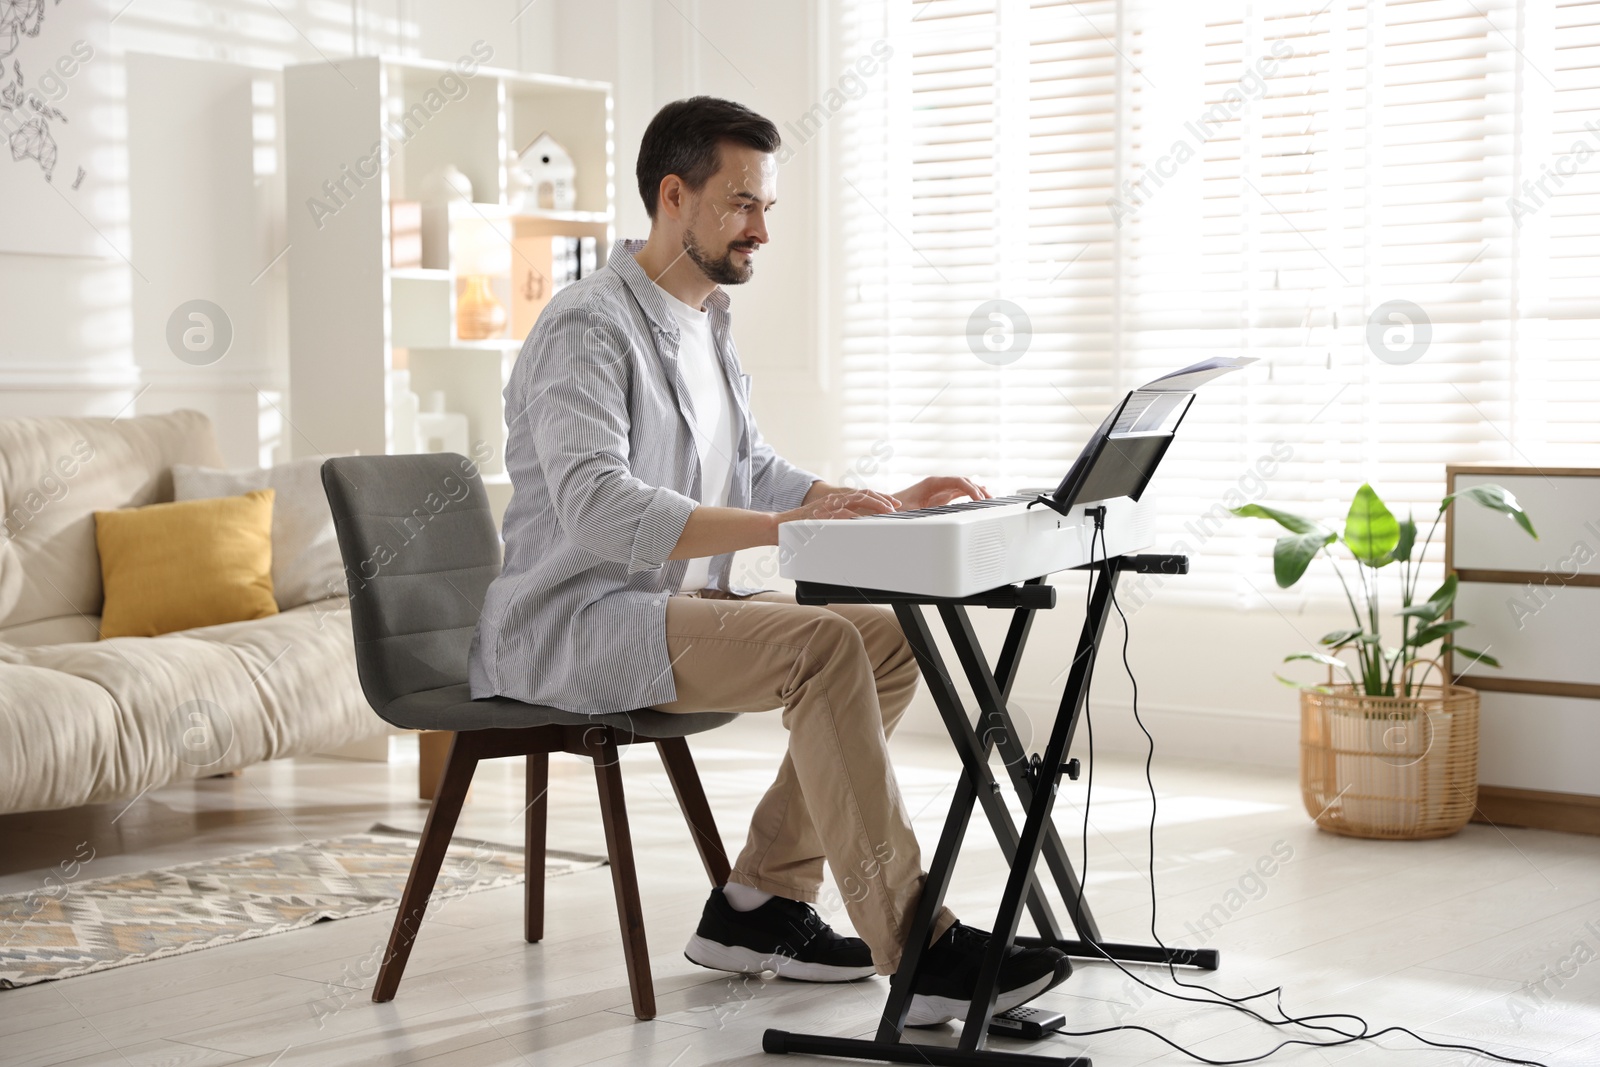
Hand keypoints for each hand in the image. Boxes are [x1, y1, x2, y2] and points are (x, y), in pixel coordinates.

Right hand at [777, 488, 901, 523]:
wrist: (778, 526)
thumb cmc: (801, 528)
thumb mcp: (824, 522)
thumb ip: (839, 523)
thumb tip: (856, 530)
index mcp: (836, 500)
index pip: (862, 495)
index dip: (879, 498)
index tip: (893, 504)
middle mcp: (834, 500)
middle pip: (863, 494)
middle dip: (882, 500)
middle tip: (895, 507)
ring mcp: (828, 506)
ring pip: (856, 500)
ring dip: (873, 505)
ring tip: (886, 512)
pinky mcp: (821, 514)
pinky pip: (841, 514)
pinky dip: (854, 516)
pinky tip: (865, 520)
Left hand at [892, 476, 990, 511]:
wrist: (888, 507)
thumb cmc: (897, 509)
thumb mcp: (910, 512)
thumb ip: (923, 514)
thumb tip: (934, 520)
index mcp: (933, 483)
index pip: (957, 481)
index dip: (971, 489)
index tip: (979, 499)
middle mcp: (938, 484)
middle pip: (963, 482)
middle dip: (978, 490)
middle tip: (990, 501)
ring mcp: (940, 489)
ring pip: (963, 487)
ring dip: (976, 492)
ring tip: (990, 500)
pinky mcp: (941, 496)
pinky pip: (959, 492)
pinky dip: (970, 494)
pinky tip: (980, 497)